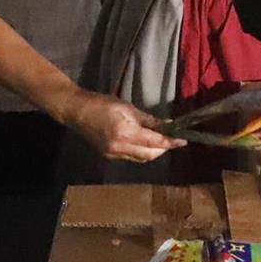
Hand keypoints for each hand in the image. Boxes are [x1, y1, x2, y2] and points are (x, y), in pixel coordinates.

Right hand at [56, 89, 180, 162]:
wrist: (76, 111)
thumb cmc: (102, 103)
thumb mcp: (127, 107)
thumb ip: (148, 120)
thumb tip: (167, 125)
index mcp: (125, 133)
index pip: (154, 142)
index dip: (170, 142)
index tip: (183, 140)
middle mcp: (119, 147)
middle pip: (149, 155)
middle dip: (163, 149)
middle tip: (172, 139)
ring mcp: (113, 154)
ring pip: (141, 158)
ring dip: (153, 151)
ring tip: (160, 140)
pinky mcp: (109, 156)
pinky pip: (131, 157)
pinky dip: (141, 151)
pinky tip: (144, 142)